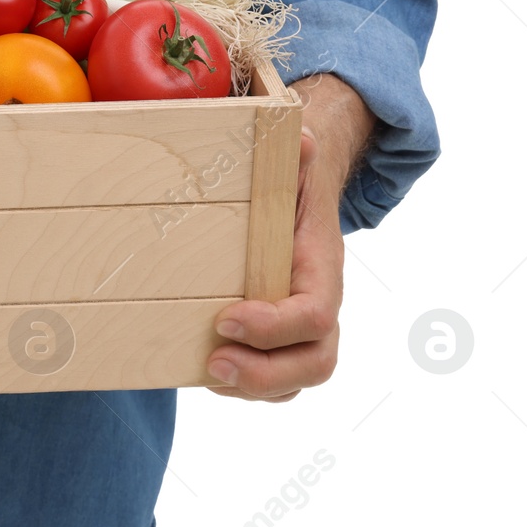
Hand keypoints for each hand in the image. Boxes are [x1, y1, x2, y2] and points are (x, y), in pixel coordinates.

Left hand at [205, 74, 373, 401]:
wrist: (298, 205)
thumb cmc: (290, 190)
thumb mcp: (293, 171)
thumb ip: (297, 158)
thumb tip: (300, 138)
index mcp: (321, 270)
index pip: (315, 314)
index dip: (276, 325)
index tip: (226, 317)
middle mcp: (319, 307)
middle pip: (315, 362)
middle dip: (266, 372)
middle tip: (213, 362)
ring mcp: (302, 333)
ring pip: (296, 380)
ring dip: (252, 387)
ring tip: (206, 371)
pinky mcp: (279, 345)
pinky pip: (276, 383)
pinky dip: (245, 388)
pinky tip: (205, 373)